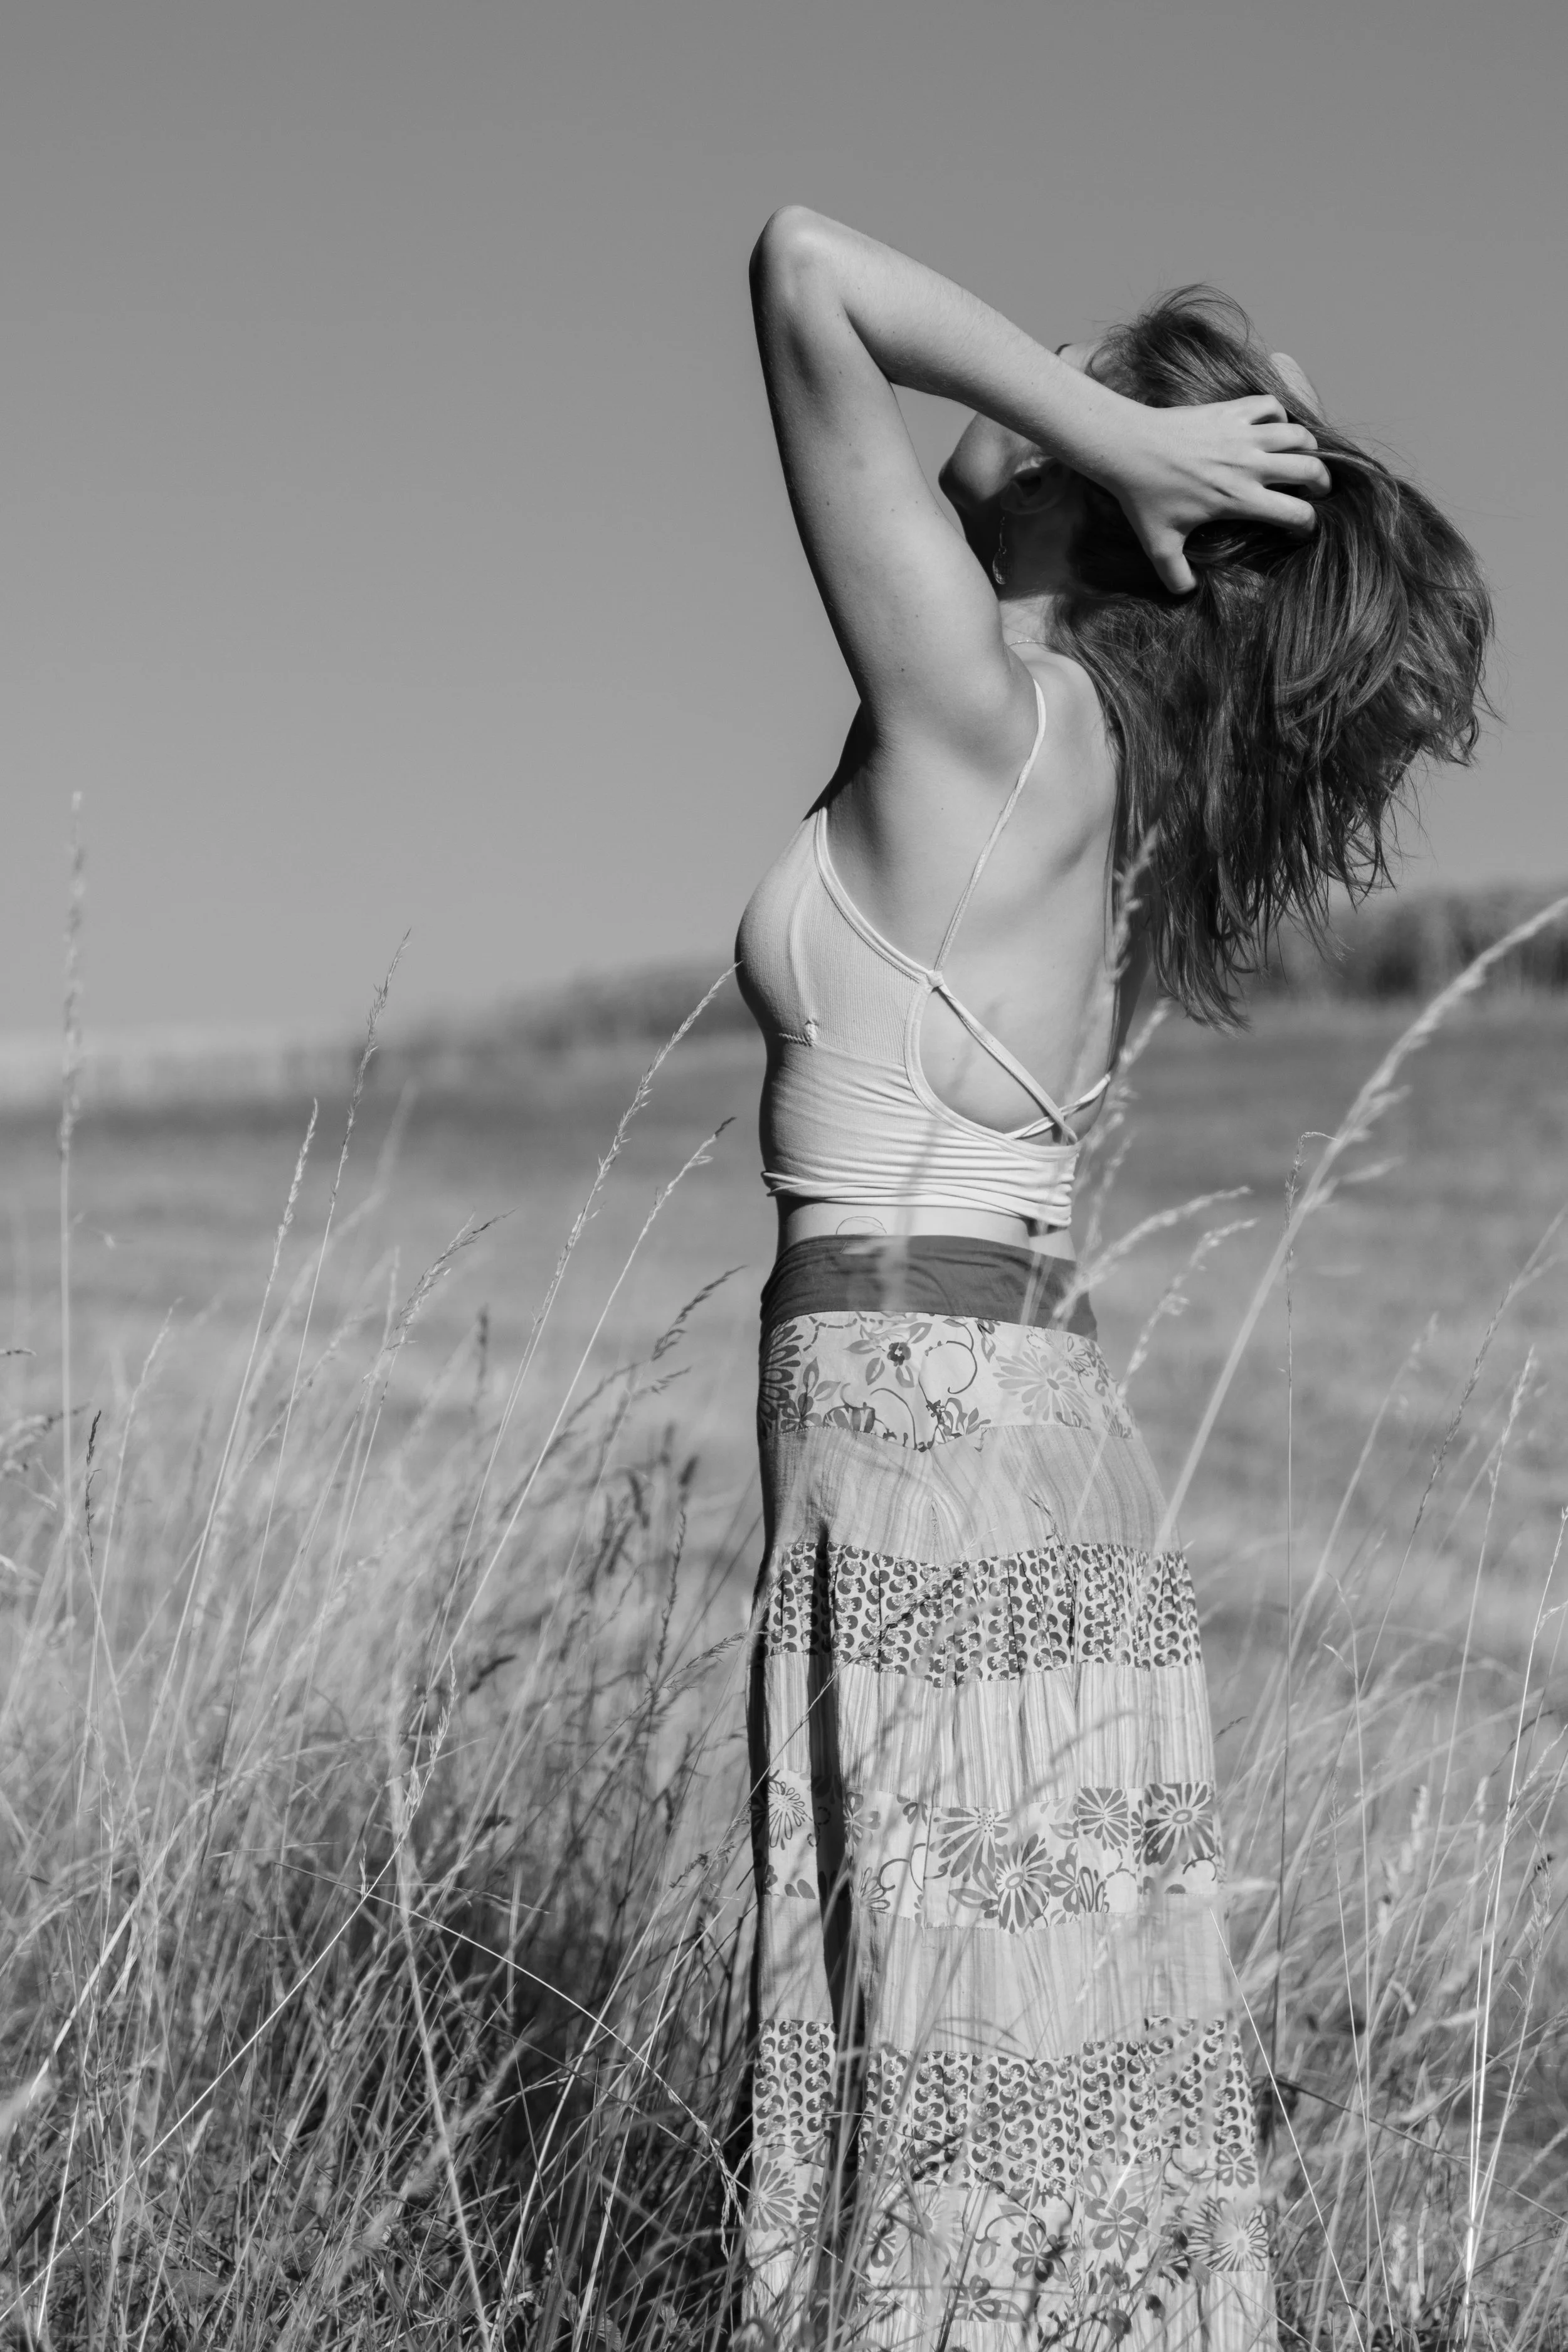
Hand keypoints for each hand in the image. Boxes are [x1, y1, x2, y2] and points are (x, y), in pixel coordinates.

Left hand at [1109, 396, 1330, 594]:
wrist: (1129, 447)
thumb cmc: (1144, 497)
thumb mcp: (1158, 544)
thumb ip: (1175, 574)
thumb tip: (1187, 593)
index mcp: (1239, 499)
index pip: (1296, 513)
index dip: (1307, 524)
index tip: (1301, 529)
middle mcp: (1249, 465)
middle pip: (1310, 469)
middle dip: (1321, 482)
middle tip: (1316, 490)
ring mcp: (1242, 434)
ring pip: (1298, 434)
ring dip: (1306, 447)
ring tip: (1301, 457)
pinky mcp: (1231, 410)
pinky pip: (1271, 405)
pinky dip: (1279, 415)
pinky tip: (1270, 428)